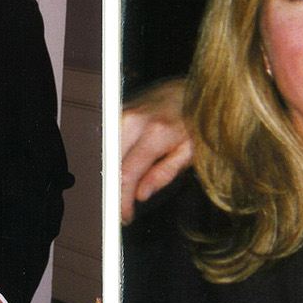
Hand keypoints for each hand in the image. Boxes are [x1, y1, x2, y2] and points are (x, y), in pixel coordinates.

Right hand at [121, 79, 190, 223]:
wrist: (191, 86)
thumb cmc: (196, 118)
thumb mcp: (192, 151)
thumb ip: (164, 173)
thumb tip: (141, 195)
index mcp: (156, 132)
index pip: (128, 174)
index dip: (123, 200)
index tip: (124, 215)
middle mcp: (134, 120)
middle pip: (110, 165)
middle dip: (114, 190)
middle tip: (123, 207)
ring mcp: (122, 113)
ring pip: (106, 155)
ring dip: (113, 175)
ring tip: (126, 190)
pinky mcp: (117, 111)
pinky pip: (109, 142)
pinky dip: (114, 160)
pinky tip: (125, 168)